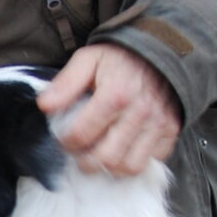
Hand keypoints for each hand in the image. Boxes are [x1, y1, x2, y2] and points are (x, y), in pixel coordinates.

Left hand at [37, 43, 181, 175]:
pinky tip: (122, 149)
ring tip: (100, 153)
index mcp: (115, 94)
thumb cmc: (120, 57)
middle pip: (105, 158)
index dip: (65, 141)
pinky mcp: (171, 131)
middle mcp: (139, 113)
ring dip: (109, 166)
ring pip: (128, 167)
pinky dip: (133, 161)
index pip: (80, 135)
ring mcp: (158, 124)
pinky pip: (150, 162)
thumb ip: (65, 83)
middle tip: (80, 151)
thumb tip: (44, 106)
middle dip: (85, 161)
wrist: (162, 50)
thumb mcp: (88, 60)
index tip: (64, 137)